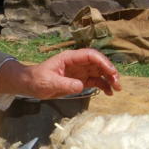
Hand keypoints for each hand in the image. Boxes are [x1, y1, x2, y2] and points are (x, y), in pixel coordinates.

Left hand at [0, 49, 120, 98]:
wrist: (30, 85)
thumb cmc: (37, 80)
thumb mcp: (49, 82)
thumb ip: (65, 84)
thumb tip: (81, 86)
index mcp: (70, 58)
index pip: (90, 55)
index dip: (103, 62)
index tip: (111, 72)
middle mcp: (77, 63)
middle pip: (98, 63)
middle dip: (109, 71)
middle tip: (117, 83)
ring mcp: (80, 71)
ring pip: (99, 72)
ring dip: (109, 79)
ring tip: (117, 89)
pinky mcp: (80, 80)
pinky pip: (95, 81)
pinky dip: (103, 85)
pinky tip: (109, 92)